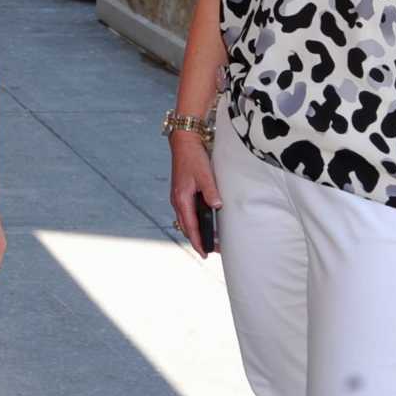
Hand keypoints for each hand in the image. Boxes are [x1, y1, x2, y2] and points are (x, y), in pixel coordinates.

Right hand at [169, 132, 221, 259]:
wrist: (183, 142)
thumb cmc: (193, 157)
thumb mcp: (204, 174)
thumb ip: (211, 192)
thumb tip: (217, 207)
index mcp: (182, 199)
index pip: (191, 227)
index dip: (198, 241)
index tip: (205, 254)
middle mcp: (178, 200)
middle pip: (187, 227)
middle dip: (198, 240)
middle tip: (211, 250)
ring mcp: (178, 197)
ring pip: (186, 221)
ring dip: (196, 231)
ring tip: (209, 238)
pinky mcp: (181, 192)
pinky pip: (187, 212)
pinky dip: (194, 221)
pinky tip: (203, 221)